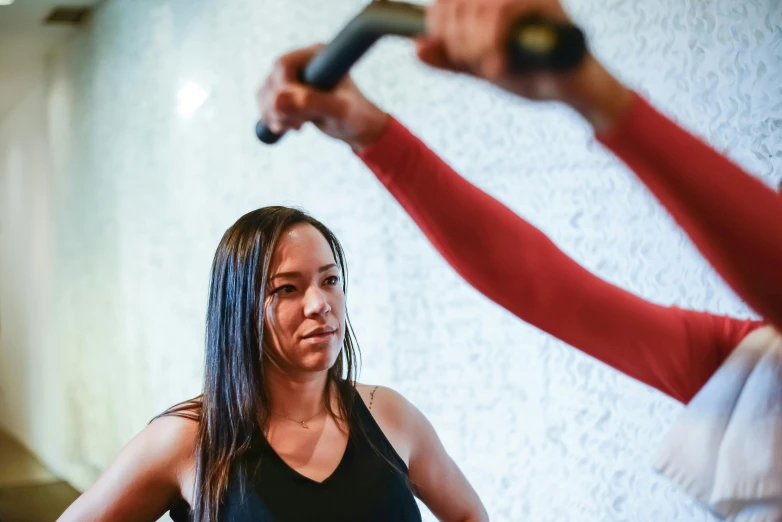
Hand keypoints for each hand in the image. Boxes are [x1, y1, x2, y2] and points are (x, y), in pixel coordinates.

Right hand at [256, 44, 389, 150]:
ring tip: (297, 126)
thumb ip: (313, 102)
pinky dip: (272, 118)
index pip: (284, 65)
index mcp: (317, 55)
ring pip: (265, 92)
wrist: (358, 128)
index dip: (284, 90)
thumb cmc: (356, 116)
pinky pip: (265, 103)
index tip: (300, 114)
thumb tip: (280, 99)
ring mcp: (292, 76)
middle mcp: (302, 61)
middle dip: (279, 107)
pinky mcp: (286, 92)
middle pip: (271, 80)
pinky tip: (291, 127)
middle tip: (299, 124)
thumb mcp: (339, 110)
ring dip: (273, 114)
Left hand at [415, 0, 632, 130]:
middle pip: (458, 3)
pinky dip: (494, 45)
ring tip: (491, 68)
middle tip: (476, 64)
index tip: (451, 51)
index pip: (447, 2)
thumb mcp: (481, 67)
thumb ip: (451, 59)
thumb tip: (418, 48)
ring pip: (479, 9)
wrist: (571, 89)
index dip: (437, 25)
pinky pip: (503, 12)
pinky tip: (500, 67)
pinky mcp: (544, 3)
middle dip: (459, 42)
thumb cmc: (530, 74)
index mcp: (491, 3)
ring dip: (477, 47)